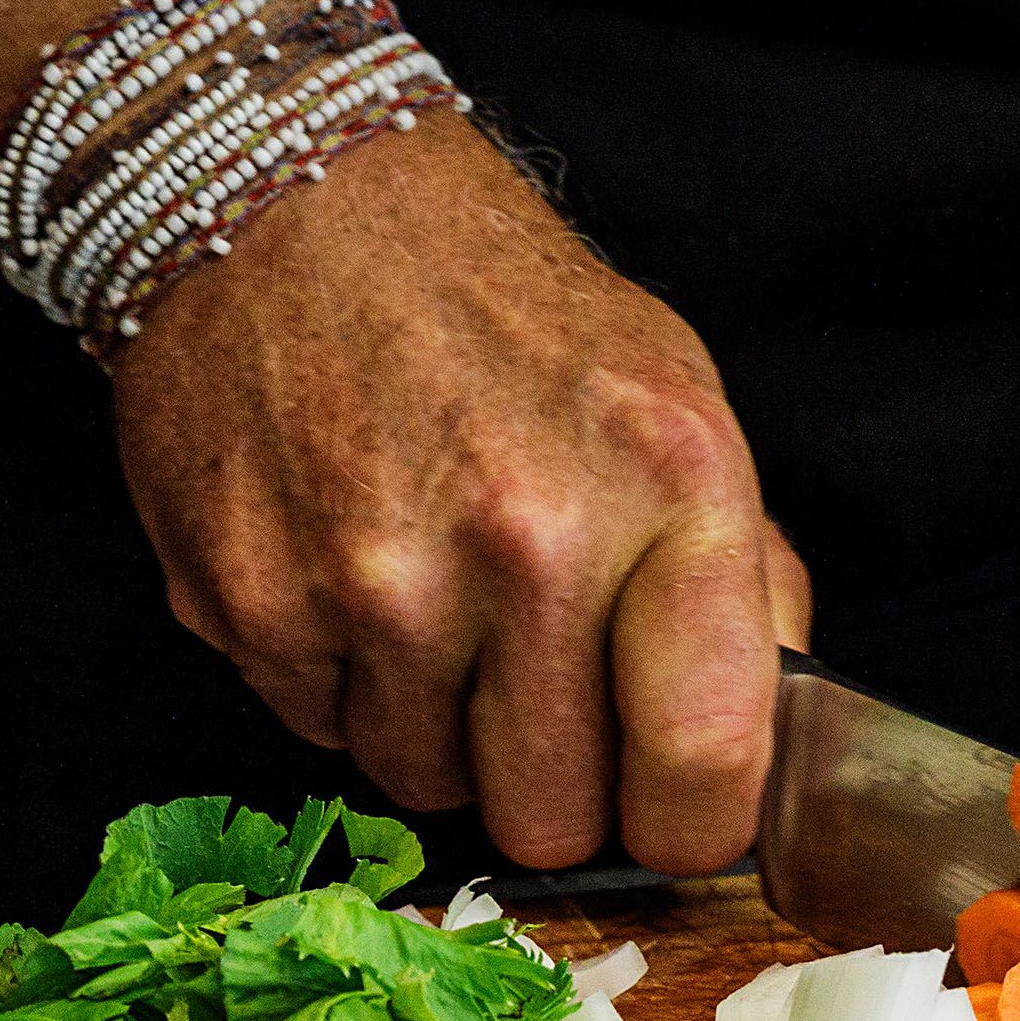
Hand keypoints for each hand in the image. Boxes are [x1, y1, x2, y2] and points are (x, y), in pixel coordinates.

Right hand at [107, 120, 809, 872]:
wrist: (283, 197)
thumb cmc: (495, 310)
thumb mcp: (674, 400)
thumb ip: (741, 579)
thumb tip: (766, 743)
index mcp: (666, 486)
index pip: (704, 758)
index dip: (692, 823)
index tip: (674, 811)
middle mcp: (525, 539)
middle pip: (552, 819)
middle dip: (553, 786)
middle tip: (537, 697)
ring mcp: (377, 579)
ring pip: (429, 788)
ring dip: (438, 729)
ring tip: (432, 600)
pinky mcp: (253, 602)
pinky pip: (322, 735)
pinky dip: (343, 683)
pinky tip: (348, 571)